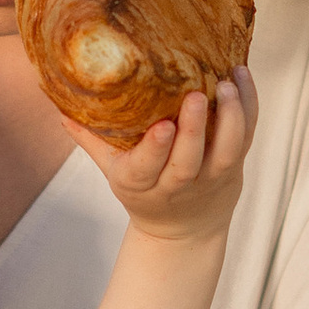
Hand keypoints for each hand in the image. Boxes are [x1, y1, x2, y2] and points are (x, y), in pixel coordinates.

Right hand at [69, 68, 256, 245]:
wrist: (183, 231)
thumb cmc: (145, 192)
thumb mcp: (114, 172)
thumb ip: (91, 139)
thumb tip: (60, 107)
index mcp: (141, 184)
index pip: (147, 168)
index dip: (156, 149)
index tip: (161, 126)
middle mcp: (178, 184)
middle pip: (189, 160)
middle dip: (194, 128)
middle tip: (195, 94)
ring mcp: (211, 177)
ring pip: (227, 150)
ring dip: (230, 116)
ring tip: (226, 83)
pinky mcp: (235, 167)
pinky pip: (247, 137)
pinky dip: (248, 107)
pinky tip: (241, 78)